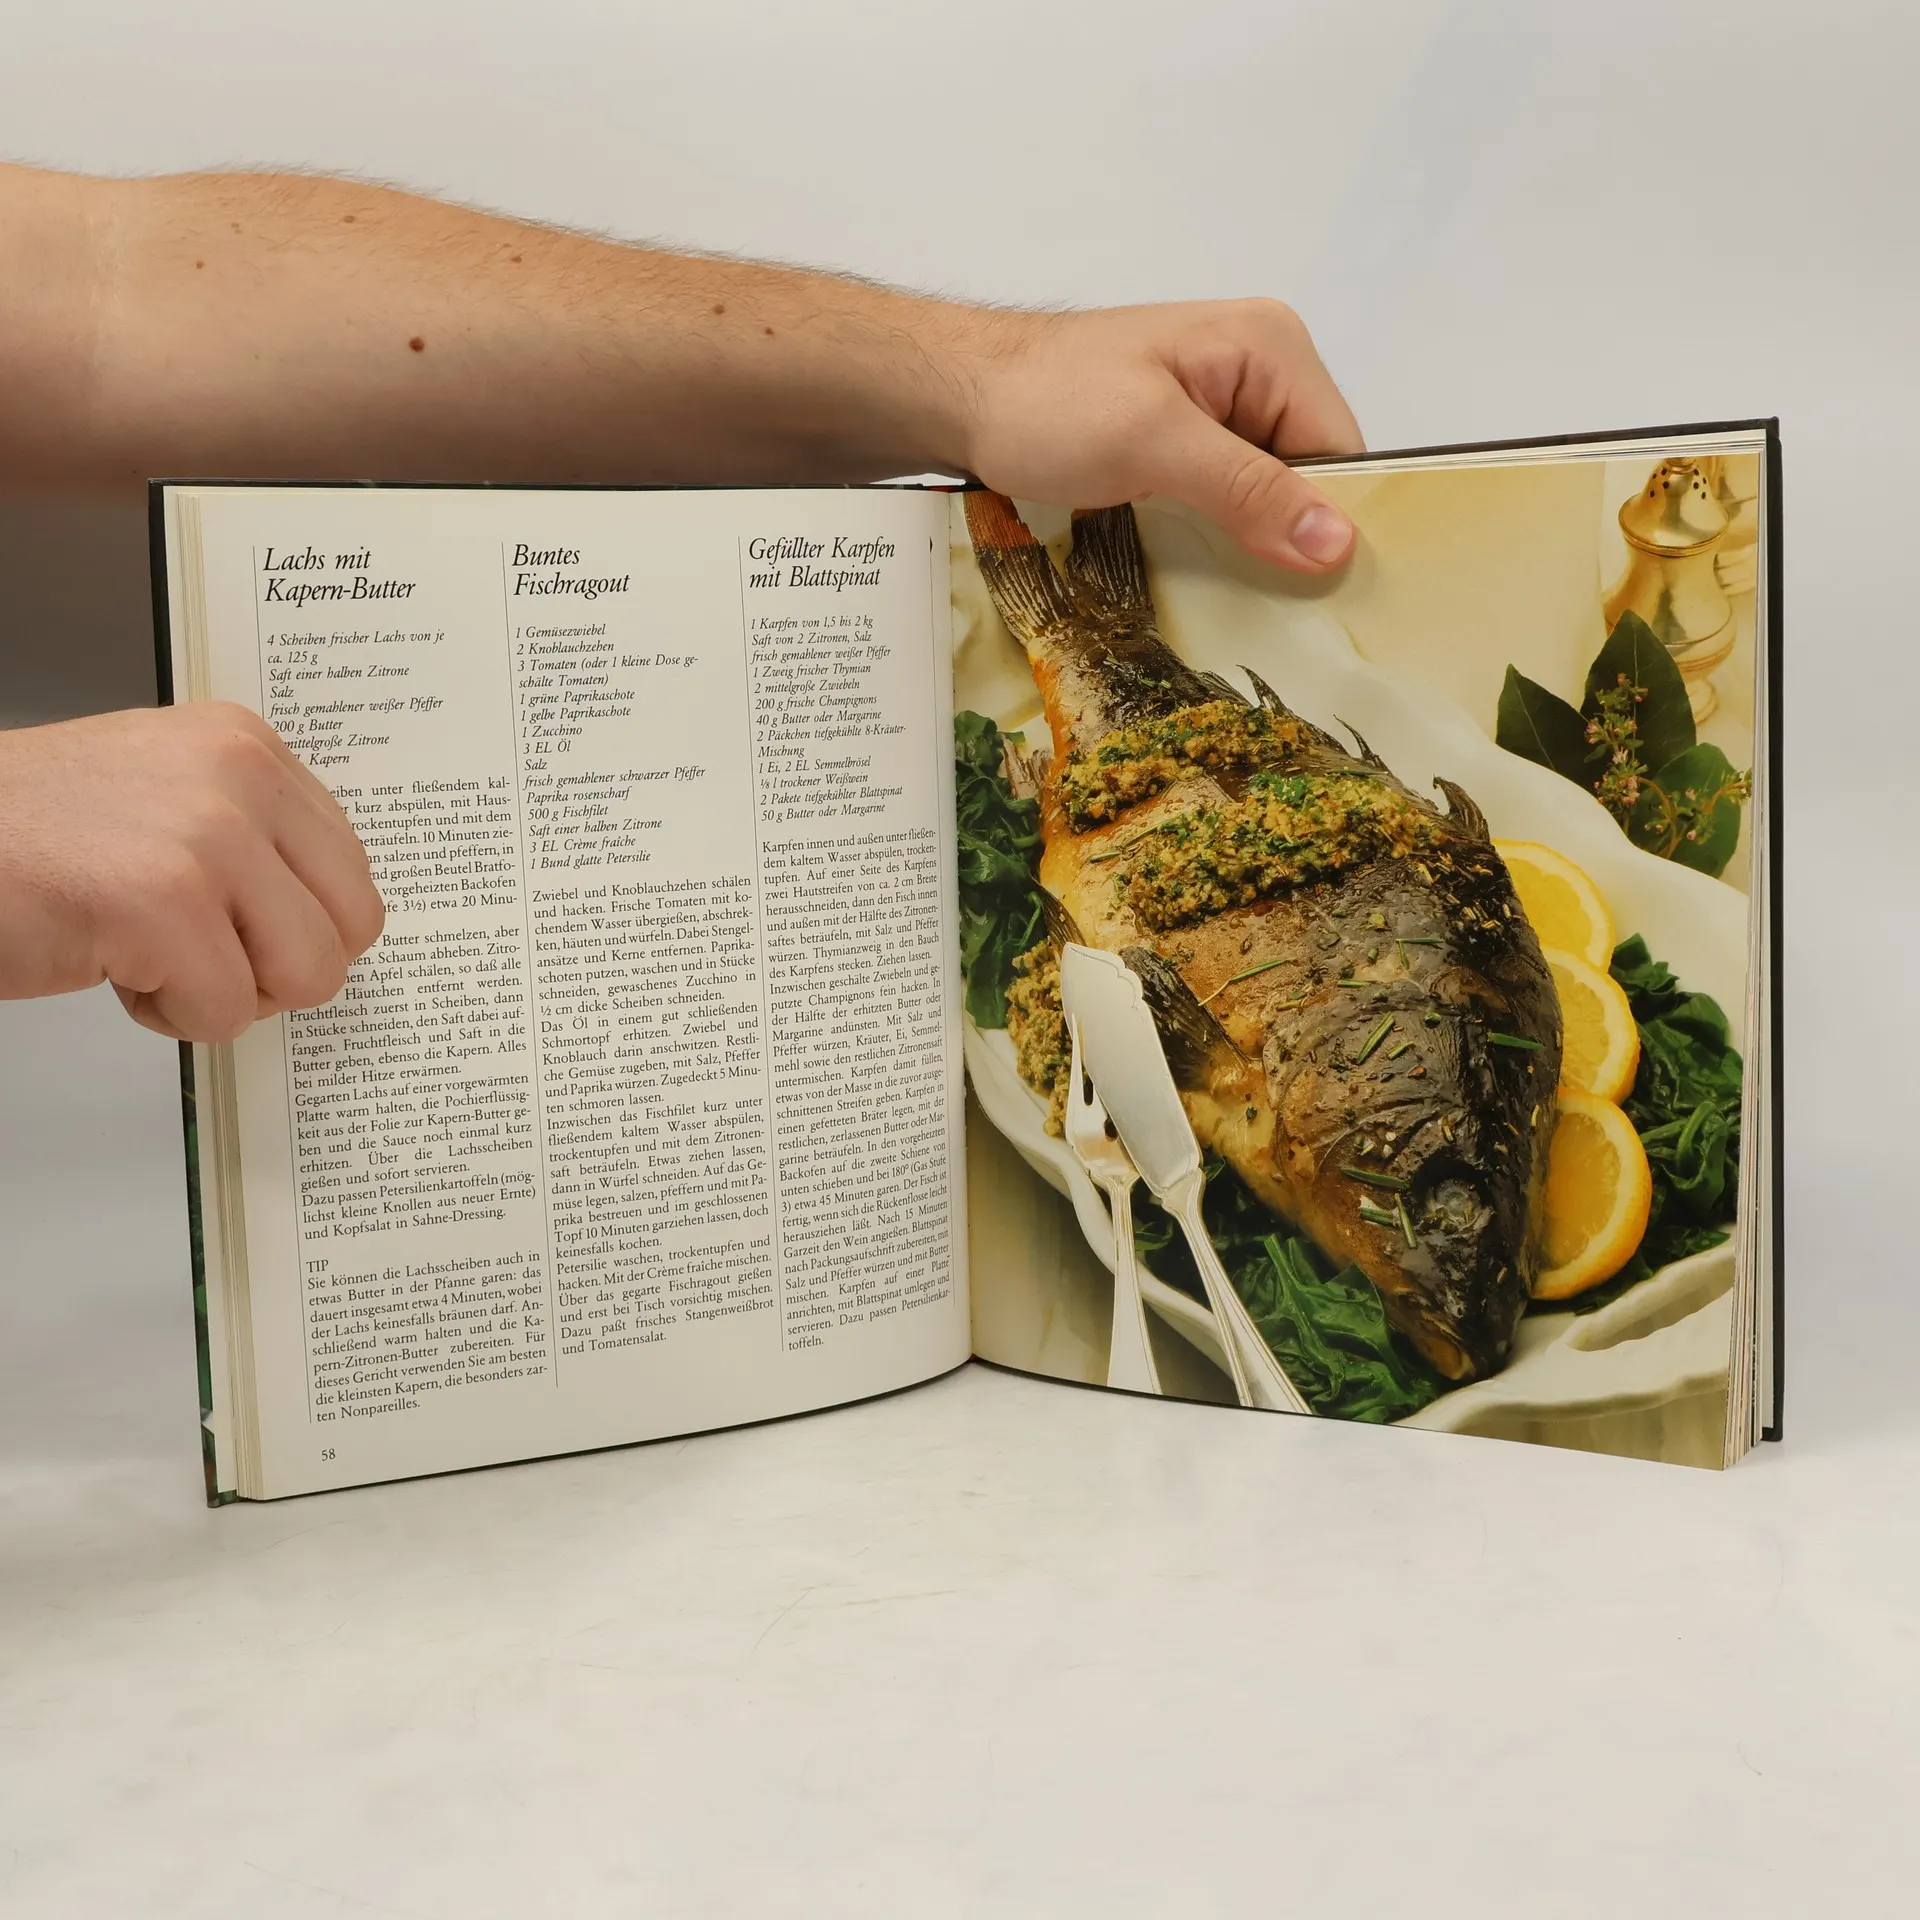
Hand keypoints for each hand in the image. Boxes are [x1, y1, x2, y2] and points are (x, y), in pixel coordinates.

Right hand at [0, 704, 384, 1040]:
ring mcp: (208, 836)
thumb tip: (329, 912)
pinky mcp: (164, 903)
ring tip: (153, 955)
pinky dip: (170, 1017)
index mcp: (247, 747)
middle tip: (201, 954)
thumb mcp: (165, 796)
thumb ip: (253, 834)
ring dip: (230, 994)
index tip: (232, 923)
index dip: (296, 923)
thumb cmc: (28, 838)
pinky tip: (113, 968)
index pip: (351, 870)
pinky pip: (228, 1011)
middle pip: (352, 926)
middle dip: (280, 966)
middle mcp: (239, 776)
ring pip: (308, 974)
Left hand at [951, 300, 1364, 573]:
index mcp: (1271, 348)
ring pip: (1267, 502)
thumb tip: (1337, 543)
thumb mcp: (1152, 442)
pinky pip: (1225, 507)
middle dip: (1289, 541)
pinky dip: (1215, 544)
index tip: (1320, 596)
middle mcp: (1257, 374)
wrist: (957, 397)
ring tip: (1231, 602)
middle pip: (1309, 480)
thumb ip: (1247, 489)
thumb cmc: (1044, 400)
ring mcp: (1218, 414)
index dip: (1333, 524)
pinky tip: (1198, 580)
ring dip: (1249, 549)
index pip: (1342, 452)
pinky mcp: (1182, 450)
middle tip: (1269, 611)